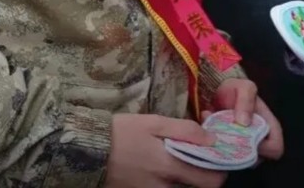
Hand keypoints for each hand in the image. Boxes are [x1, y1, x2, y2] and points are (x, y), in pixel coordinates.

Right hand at [104, 114, 223, 187]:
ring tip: (182, 162)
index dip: (219, 171)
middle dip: (204, 176)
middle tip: (201, 159)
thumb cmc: (121, 132)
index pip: (210, 182)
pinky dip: (170, 183)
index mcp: (169, 167)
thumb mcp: (154, 122)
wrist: (84, 151)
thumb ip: (186, 131)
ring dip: (186, 180)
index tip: (218, 157)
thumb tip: (213, 140)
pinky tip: (166, 170)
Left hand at [201, 78, 283, 159]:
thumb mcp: (244, 87)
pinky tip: (206, 131)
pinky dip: (214, 147)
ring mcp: (241, 148)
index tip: (246, 137)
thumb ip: (246, 100)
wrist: (214, 92)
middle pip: (254, 159)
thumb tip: (244, 122)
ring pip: (237, 160)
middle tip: (223, 132)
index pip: (275, 148)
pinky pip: (221, 158)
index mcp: (269, 127)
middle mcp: (258, 141)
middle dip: (238, 149)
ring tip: (213, 129)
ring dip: (224, 147)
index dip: (264, 147)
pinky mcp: (226, 151)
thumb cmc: (234, 90)